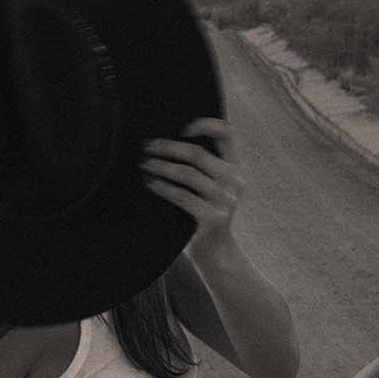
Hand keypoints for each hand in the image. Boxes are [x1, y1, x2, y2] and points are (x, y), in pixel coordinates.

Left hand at [140, 117, 241, 255]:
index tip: (181, 129)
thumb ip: (200, 167)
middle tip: (146, 146)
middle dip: (168, 147)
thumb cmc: (203, 215)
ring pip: (188, 174)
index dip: (205, 124)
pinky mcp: (214, 218)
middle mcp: (235, 181)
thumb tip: (164, 141)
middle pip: (198, 154)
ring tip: (144, 164)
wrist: (216, 253)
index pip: (227, 134)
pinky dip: (163, 188)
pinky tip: (150, 184)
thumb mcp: (209, 188)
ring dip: (161, 166)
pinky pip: (182, 196)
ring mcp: (226, 201)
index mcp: (234, 168)